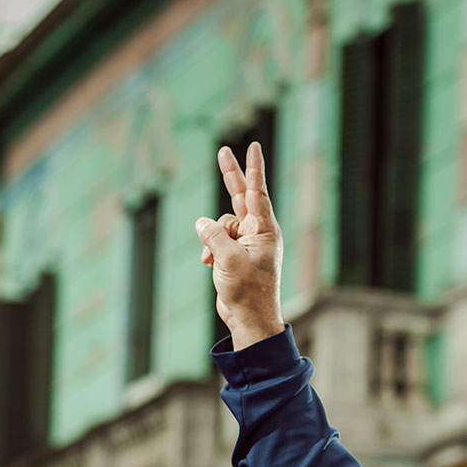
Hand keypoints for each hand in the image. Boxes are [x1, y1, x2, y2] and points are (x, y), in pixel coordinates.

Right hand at [195, 142, 283, 349]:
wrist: (249, 319)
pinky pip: (217, 240)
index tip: (254, 147)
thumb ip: (214, 235)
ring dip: (211, 238)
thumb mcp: (227, 259)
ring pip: (222, 224)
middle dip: (230, 176)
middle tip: (223, 151)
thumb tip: (202, 222)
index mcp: (264, 230)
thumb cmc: (247, 291)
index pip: (257, 192)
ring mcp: (247, 243)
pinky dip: (210, 249)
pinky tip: (209, 264)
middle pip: (241, 197)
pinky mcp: (235, 254)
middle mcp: (258, 233)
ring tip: (212, 260)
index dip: (253, 168)